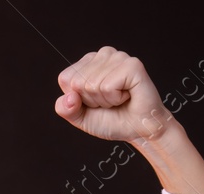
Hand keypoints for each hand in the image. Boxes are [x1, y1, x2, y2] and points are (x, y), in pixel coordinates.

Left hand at [53, 46, 172, 144]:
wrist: (138, 129)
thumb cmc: (113, 120)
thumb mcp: (80, 117)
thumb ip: (65, 109)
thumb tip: (68, 97)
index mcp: (89, 63)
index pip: (65, 78)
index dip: (77, 98)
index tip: (95, 101)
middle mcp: (104, 55)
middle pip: (77, 82)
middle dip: (91, 100)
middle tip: (109, 102)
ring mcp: (119, 57)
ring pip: (92, 84)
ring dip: (105, 101)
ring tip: (119, 99)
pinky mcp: (132, 65)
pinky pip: (108, 86)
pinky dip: (116, 99)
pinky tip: (127, 96)